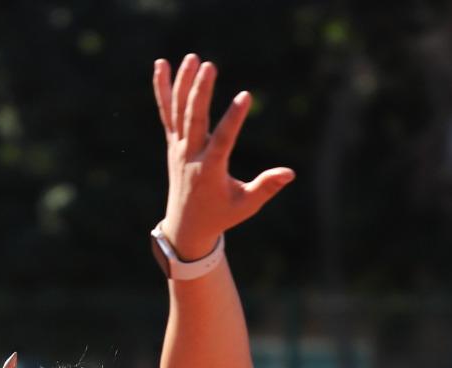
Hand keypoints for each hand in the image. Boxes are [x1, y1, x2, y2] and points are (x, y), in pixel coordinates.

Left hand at [153, 54, 294, 258]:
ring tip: (193, 58)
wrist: (186, 225)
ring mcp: (178, 147)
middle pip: (194, 120)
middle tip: (209, 65)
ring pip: (178, 111)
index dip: (234, 119)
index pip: (222, 140)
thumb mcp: (246, 205)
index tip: (246, 96)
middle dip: (201, 92)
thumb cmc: (221, 214)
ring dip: (183, 83)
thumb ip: (266, 187)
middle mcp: (190, 156)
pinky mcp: (172, 142)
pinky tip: (162, 64)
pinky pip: (166, 112)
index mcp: (209, 171)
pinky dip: (162, 89)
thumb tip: (290, 173)